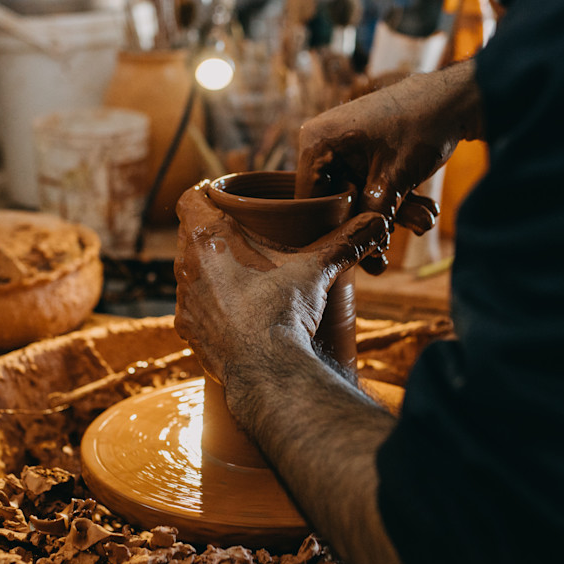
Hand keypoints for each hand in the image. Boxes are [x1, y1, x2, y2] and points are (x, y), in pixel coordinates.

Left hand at [173, 187, 387, 387]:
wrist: (266, 370)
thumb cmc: (282, 311)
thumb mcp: (316, 269)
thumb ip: (346, 242)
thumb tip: (378, 222)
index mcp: (208, 238)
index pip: (191, 197)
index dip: (207, 193)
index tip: (226, 198)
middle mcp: (186, 266)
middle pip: (191, 233)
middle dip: (215, 232)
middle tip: (243, 234)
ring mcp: (185, 301)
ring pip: (191, 271)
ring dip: (210, 269)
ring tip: (241, 273)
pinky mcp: (189, 331)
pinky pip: (195, 307)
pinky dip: (211, 304)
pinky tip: (235, 310)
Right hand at [296, 59, 480, 273]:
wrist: (457, 97)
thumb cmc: (422, 126)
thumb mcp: (393, 180)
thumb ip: (373, 216)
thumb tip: (368, 256)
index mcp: (317, 143)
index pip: (309, 201)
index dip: (333, 229)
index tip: (359, 249)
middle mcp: (324, 144)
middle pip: (336, 201)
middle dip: (373, 222)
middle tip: (398, 241)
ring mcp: (345, 147)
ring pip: (360, 196)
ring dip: (393, 213)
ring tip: (425, 219)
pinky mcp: (365, 151)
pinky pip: (372, 184)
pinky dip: (396, 198)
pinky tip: (425, 208)